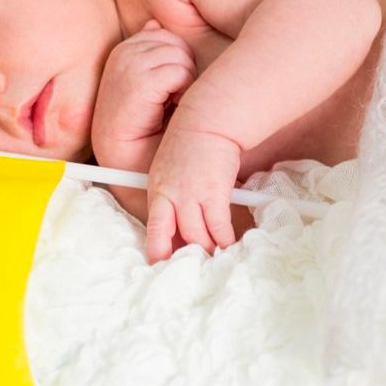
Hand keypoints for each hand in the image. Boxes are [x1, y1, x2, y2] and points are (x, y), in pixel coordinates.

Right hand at [91, 20, 195, 167]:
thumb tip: (154, 24)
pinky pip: (180, 71)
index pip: (162, 34)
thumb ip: (155, 52)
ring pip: (180, 55)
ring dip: (184, 84)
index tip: (164, 93)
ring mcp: (125, 65)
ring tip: (167, 108)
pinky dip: (183, 93)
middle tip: (168, 103)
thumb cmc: (146, 135)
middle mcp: (120, 55)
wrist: (132, 172)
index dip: (175, 62)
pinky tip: (167, 112)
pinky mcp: (135, 81)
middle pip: (175, 42)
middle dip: (182, 71)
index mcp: (123, 52)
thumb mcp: (154, 85)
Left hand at [144, 122, 242, 264]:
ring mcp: (191, 196)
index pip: (155, 229)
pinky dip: (225, 240)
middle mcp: (169, 196)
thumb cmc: (193, 141)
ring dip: (209, 249)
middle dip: (188, 255)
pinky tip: (230, 245)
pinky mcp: (213, 194)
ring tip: (217, 257)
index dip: (160, 251)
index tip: (165, 264)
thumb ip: (172, 191)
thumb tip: (184, 215)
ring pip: (198, 236)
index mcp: (156, 189)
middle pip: (177, 238)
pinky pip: (218, 228)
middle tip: (198, 265)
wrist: (209, 120)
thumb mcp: (170, 167)